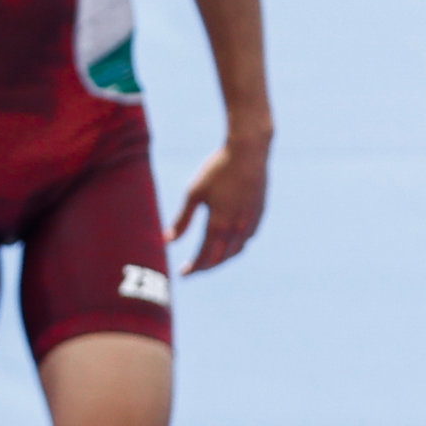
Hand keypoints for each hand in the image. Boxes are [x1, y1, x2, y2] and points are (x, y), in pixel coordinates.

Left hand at [173, 132, 269, 272]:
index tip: (183, 274)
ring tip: (209, 259)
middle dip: (206, 267)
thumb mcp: (194, 193)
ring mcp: (251, 221)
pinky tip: (227, 243)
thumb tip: (167, 241)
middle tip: (194, 269)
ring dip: (222, 259)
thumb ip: (182, 220)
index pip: (205, 257)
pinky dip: (235, 246)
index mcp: (218, 224)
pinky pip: (247, 239)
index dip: (194, 268)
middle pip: (221, 258)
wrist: (249, 151)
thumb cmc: (218, 169)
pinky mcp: (259, 213)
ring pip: (236, 251)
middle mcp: (237, 228)